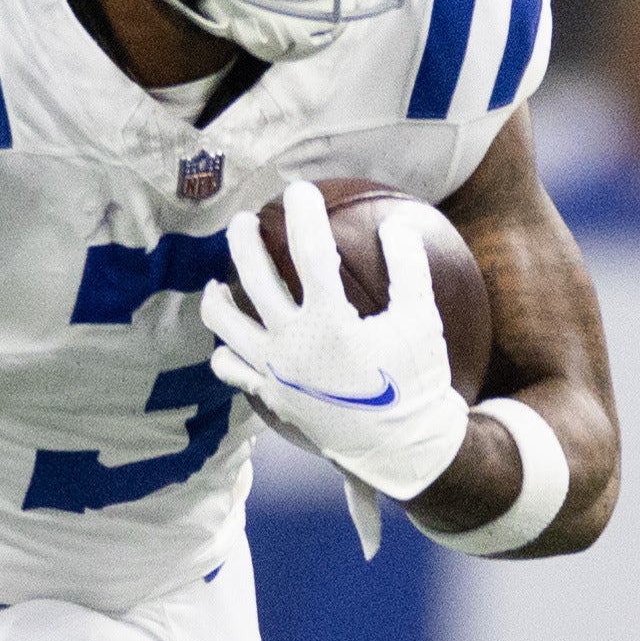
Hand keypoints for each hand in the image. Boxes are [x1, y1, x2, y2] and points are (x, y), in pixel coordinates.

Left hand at [199, 184, 471, 502]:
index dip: (303, 213)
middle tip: (248, 220)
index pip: (308, 251)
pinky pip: (231, 368)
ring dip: (218, 295)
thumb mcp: (421, 321)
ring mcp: (275, 372)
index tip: (299, 190)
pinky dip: (225, 350)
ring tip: (218, 280)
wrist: (403, 450)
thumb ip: (408, 268)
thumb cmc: (417, 382)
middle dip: (245, 239)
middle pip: (253, 276)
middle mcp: (291, 344)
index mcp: (329, 321)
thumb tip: (397, 225)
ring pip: (225, 323)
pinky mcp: (271, 396)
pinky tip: (231, 337)